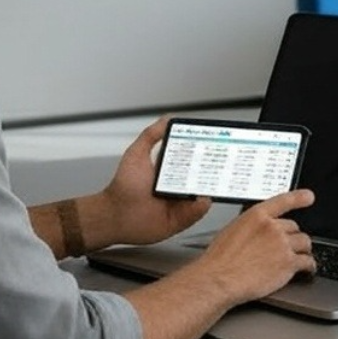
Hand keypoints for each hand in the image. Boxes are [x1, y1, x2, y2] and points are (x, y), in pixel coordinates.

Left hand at [97, 115, 210, 245]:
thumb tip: (167, 118)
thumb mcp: (137, 154)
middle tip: (222, 164)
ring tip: (216, 181)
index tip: (214, 146)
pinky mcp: (180, 220)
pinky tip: (203, 199)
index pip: (192, 161)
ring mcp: (179, 204)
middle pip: (201, 178)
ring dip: (210, 189)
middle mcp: (177, 187)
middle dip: (212, 171)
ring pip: (202, 196)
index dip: (204, 154)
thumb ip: (151, 135)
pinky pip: (196, 213)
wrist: (115, 214)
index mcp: (170, 172)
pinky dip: (201, 207)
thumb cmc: (123, 186)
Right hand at [195, 188, 315, 305]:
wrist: (220, 278)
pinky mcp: (289, 263)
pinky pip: (308, 262)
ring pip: (304, 243)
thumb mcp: (231, 230)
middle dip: (291, 238)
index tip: (308, 196)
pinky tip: (306, 270)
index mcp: (257, 216)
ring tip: (298, 258)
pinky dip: (309, 267)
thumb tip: (258, 231)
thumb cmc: (220, 259)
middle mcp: (272, 227)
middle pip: (294, 228)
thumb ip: (250, 226)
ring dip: (302, 251)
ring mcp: (282, 245)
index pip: (283, 201)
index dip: (299, 198)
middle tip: (285, 248)